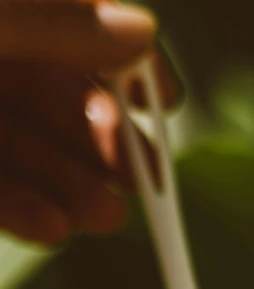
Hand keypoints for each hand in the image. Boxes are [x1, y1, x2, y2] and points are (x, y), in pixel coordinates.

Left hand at [0, 0, 178, 244]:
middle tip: (141, 176)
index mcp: (7, 0)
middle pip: (52, 90)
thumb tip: (142, 33)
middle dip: (102, 138)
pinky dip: (18, 208)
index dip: (126, 58)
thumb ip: (54, 20)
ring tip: (104, 216)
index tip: (165, 100)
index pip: (77, 15)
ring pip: (19, 144)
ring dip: (68, 184)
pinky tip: (53, 228)